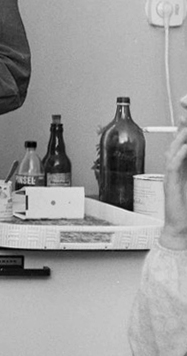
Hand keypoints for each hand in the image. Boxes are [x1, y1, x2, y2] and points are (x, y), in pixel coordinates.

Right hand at [161, 98, 186, 249]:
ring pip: (175, 148)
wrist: (181, 228)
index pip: (184, 142)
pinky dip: (180, 153)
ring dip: (183, 136)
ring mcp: (171, 173)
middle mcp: (175, 166)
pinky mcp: (170, 181)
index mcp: (183, 165)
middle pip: (178, 140)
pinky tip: (186, 147)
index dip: (185, 129)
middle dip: (184, 127)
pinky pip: (174, 163)